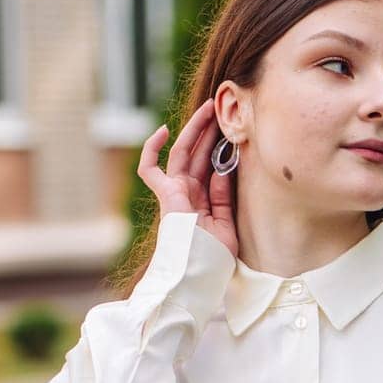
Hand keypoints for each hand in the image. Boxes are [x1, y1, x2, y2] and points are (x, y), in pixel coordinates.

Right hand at [137, 99, 239, 259]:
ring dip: (195, 129)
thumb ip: (223, 198)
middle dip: (210, 130)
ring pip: (182, 153)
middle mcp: (188, 194)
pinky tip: (164, 131)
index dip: (220, 148)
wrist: (198, 274)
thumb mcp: (226, 224)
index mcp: (203, 201)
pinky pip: (150, 169)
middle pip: (199, 154)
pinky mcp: (166, 195)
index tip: (232, 131)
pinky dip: (151, 149)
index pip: (210, 167)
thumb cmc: (213, 257)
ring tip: (210, 108)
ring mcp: (176, 193)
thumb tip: (221, 170)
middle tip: (222, 109)